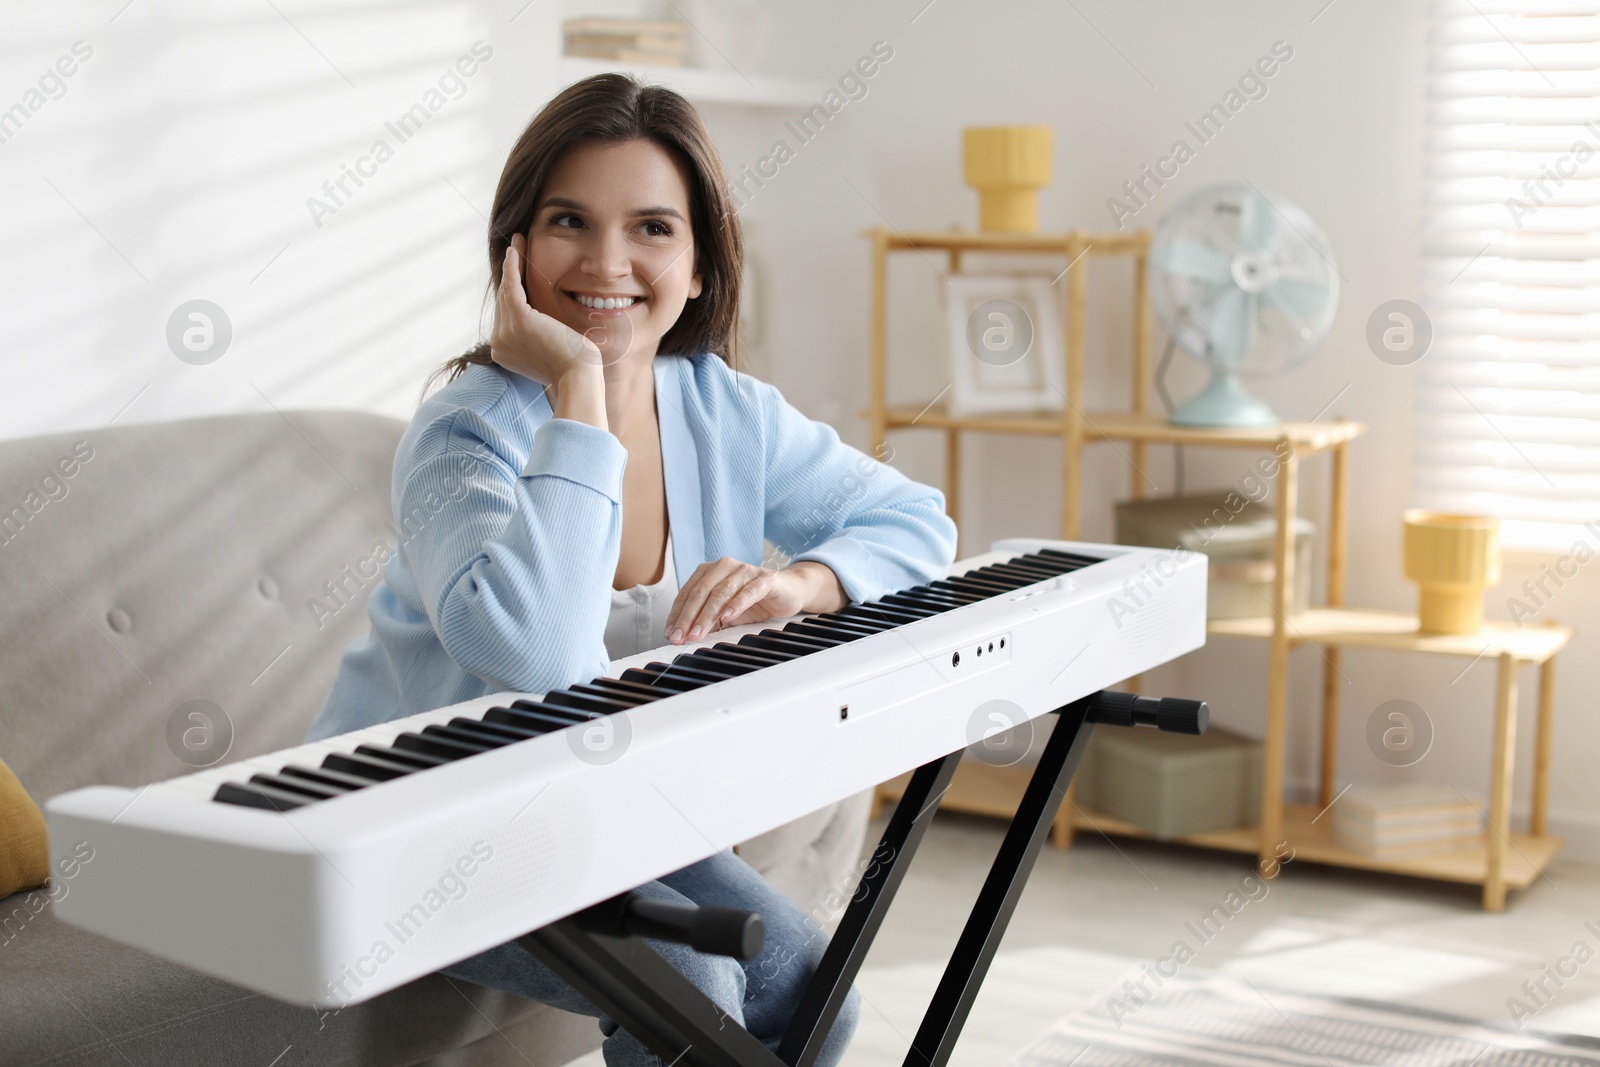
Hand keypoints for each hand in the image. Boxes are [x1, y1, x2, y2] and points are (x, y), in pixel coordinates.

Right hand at [489, 233, 601, 389]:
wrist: (579, 377)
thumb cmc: (575, 367)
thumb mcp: (549, 351)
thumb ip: (539, 337)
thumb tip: (546, 327)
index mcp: (504, 351)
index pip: (506, 314)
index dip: (512, 290)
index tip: (519, 271)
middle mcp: (498, 343)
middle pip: (504, 300)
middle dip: (511, 273)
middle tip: (516, 249)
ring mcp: (505, 332)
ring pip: (507, 290)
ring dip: (513, 262)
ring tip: (518, 243)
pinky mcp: (518, 320)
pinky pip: (512, 285)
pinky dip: (513, 266)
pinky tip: (515, 250)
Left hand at [665, 559, 845, 644]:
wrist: (789, 592)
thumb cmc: (754, 601)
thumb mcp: (725, 613)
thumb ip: (707, 620)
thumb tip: (683, 635)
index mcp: (710, 571)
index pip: (687, 594)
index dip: (677, 615)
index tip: (670, 634)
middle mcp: (724, 567)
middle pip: (700, 592)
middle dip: (688, 617)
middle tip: (681, 637)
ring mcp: (745, 570)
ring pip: (721, 592)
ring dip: (707, 615)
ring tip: (698, 633)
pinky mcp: (765, 579)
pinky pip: (748, 591)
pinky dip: (736, 604)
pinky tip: (727, 617)